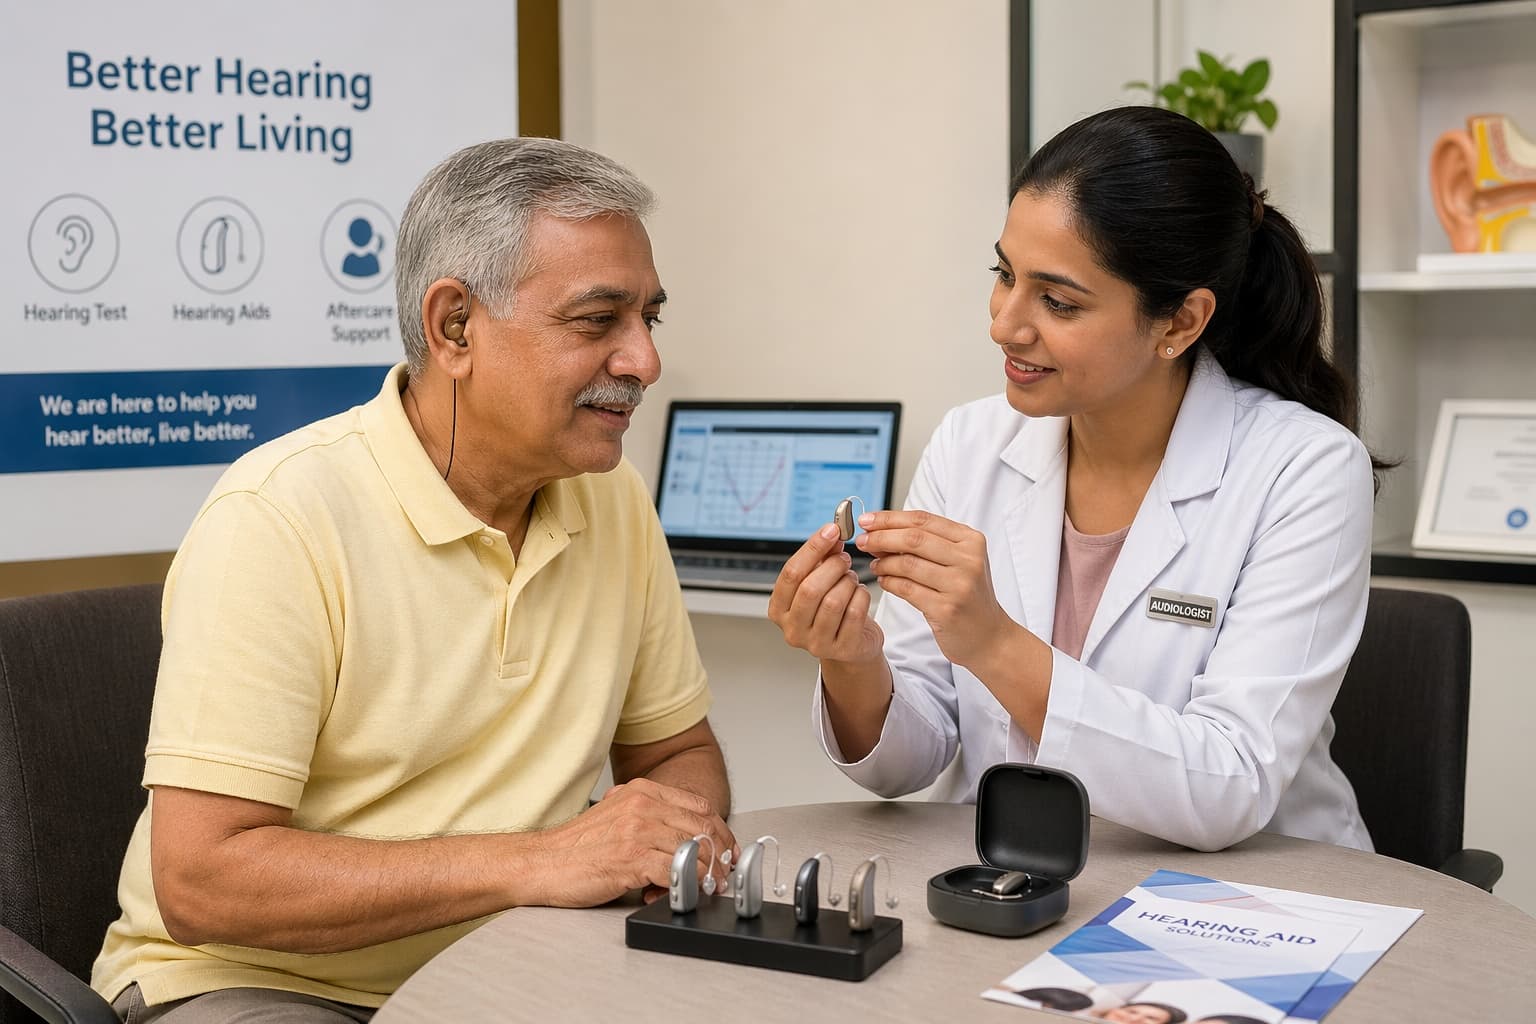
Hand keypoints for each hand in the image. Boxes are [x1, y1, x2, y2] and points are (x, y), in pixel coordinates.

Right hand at [530, 778, 736, 906]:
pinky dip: (686, 885)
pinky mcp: (631, 858)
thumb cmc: (576, 848)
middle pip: (702, 826)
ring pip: (693, 850)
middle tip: (725, 874)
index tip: (727, 850)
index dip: (720, 831)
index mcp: (642, 791)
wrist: (540, 864)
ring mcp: (637, 830)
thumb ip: (649, 818)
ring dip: (707, 874)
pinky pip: (675, 871)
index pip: (699, 806)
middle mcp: (642, 805)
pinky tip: (685, 892)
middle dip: (720, 854)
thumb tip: (684, 839)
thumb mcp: (617, 817)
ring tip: (708, 888)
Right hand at [768, 523, 883, 665]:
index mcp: (778, 609)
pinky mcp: (842, 649)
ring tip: (850, 578)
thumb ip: (821, 558)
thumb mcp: (819, 583)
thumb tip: (831, 533)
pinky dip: (861, 595)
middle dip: (832, 566)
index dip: (812, 548)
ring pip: (833, 601)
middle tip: (844, 558)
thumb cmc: (832, 611)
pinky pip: (854, 613)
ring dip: (847, 582)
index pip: (791, 574)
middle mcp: (793, 629)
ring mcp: (816, 643)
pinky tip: (859, 593)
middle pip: (810, 589)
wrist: (851, 645)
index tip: (831, 530)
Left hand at [855, 509, 1011, 669]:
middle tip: (863, 541)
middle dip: (881, 538)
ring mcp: (959, 585)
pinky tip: (884, 581)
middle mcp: (969, 560)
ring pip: (907, 564)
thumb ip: (926, 544)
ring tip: (875, 566)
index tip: (866, 520)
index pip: (923, 520)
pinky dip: (890, 583)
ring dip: (884, 563)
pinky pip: (907, 589)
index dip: (890, 518)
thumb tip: (880, 531)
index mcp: (971, 540)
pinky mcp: (947, 609)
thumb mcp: (957, 561)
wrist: (989, 636)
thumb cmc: (967, 595)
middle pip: (914, 539)